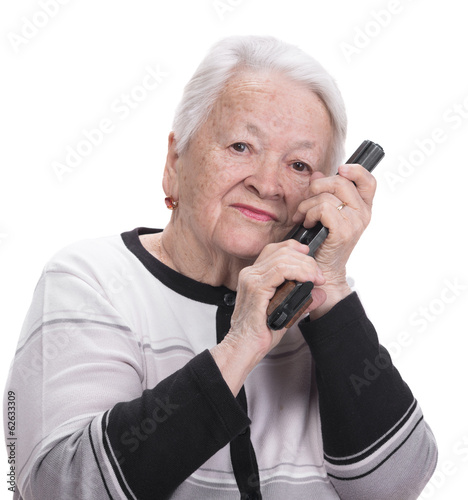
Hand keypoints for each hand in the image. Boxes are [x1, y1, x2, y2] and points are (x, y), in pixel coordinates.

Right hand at [210, 239, 325, 394]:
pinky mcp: (256, 288)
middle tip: (319, 275)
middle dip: (306, 260)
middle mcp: (250, 274)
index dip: (295, 249)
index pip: (275, 250)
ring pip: (283, 258)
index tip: (311, 260)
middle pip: (282, 251)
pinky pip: (281, 270)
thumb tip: (320, 293)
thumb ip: (302, 300)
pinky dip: (299, 272)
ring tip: (317, 278)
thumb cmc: (260, 332)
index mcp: (254, 276)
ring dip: (305, 266)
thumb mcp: (286, 312)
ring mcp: (251, 279)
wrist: (244, 348)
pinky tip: (309, 280)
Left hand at [291, 163, 376, 316]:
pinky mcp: (343, 231)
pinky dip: (310, 213)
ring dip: (308, 204)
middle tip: (307, 201)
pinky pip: (323, 208)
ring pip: (328, 196)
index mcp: (362, 207)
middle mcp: (362, 214)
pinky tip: (308, 223)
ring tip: (304, 217)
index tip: (340, 169)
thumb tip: (317, 174)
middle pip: (341, 182)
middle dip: (318, 187)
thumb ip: (324, 192)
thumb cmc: (322, 243)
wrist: (323, 271)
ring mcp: (355, 223)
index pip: (368, 180)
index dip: (355, 170)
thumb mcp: (324, 214)